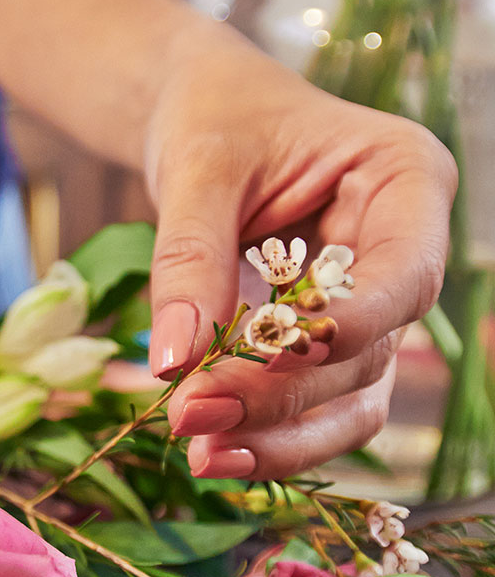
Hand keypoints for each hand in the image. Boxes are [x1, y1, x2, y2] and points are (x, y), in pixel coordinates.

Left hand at [144, 42, 456, 479]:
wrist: (203, 120)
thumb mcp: (198, 169)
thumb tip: (173, 362)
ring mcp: (369, 308)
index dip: (350, 328)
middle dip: (282, 396)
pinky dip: (265, 435)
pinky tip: (213, 453)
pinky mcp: (324, 348)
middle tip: (194, 418)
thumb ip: (190, 256)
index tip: (272, 354)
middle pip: (369, 352)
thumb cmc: (216, 121)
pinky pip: (311, 407)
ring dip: (279, 438)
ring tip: (201, 455)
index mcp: (403, 181)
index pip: (403, 275)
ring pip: (351, 399)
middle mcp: (400, 253)